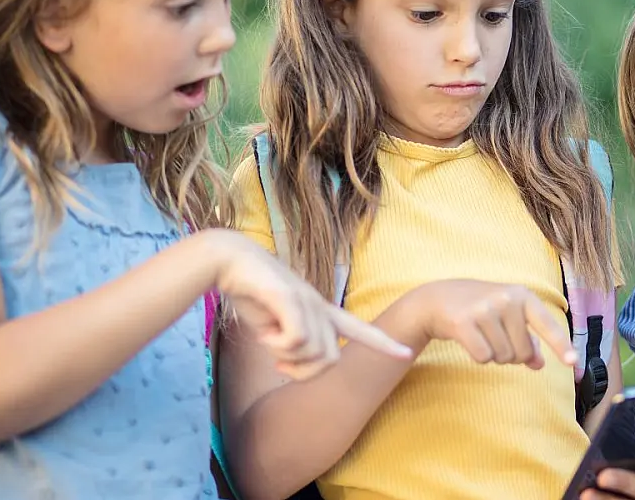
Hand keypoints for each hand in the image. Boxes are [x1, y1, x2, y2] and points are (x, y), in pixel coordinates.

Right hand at [213, 231, 411, 379]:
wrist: (228, 261)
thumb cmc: (250, 292)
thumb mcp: (274, 326)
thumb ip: (290, 343)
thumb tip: (295, 361)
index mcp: (319, 310)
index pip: (358, 328)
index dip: (382, 343)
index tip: (406, 354)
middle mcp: (319, 305)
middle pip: (331, 359)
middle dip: (305, 373)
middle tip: (279, 366)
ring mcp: (306, 300)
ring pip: (315, 352)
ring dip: (288, 358)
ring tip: (267, 342)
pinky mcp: (290, 297)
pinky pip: (297, 341)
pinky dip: (278, 347)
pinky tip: (262, 336)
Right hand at [406, 279, 576, 368]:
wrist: (438, 298)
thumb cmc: (480, 308)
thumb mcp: (508, 316)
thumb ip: (527, 338)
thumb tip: (538, 364)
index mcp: (523, 295)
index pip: (547, 324)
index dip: (561, 345)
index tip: (573, 362)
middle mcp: (506, 299)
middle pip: (522, 351)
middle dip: (511, 354)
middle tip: (495, 338)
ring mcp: (484, 310)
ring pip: (502, 357)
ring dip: (493, 356)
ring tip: (482, 336)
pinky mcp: (463, 322)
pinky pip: (483, 357)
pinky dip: (478, 357)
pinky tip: (469, 340)